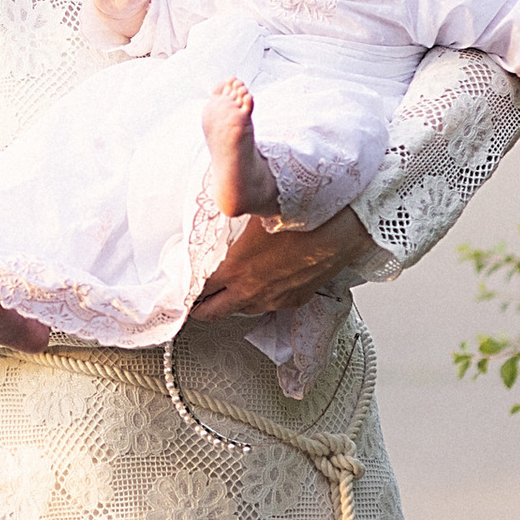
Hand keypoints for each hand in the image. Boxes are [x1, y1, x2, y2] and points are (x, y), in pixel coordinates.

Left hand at [186, 205, 369, 323]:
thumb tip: (211, 207)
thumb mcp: (254, 209)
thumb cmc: (302, 215)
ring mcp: (273, 300)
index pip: (195, 291)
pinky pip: (268, 305)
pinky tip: (261, 282)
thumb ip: (227, 214)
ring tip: (225, 287)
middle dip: (199, 305)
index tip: (175, 284)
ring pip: (240, 309)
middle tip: (192, 296)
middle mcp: (250, 292)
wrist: (344, 228)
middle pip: (211, 312)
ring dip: (229, 301)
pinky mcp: (294, 301)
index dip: (182, 288)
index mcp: (233, 270)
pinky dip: (258, 298)